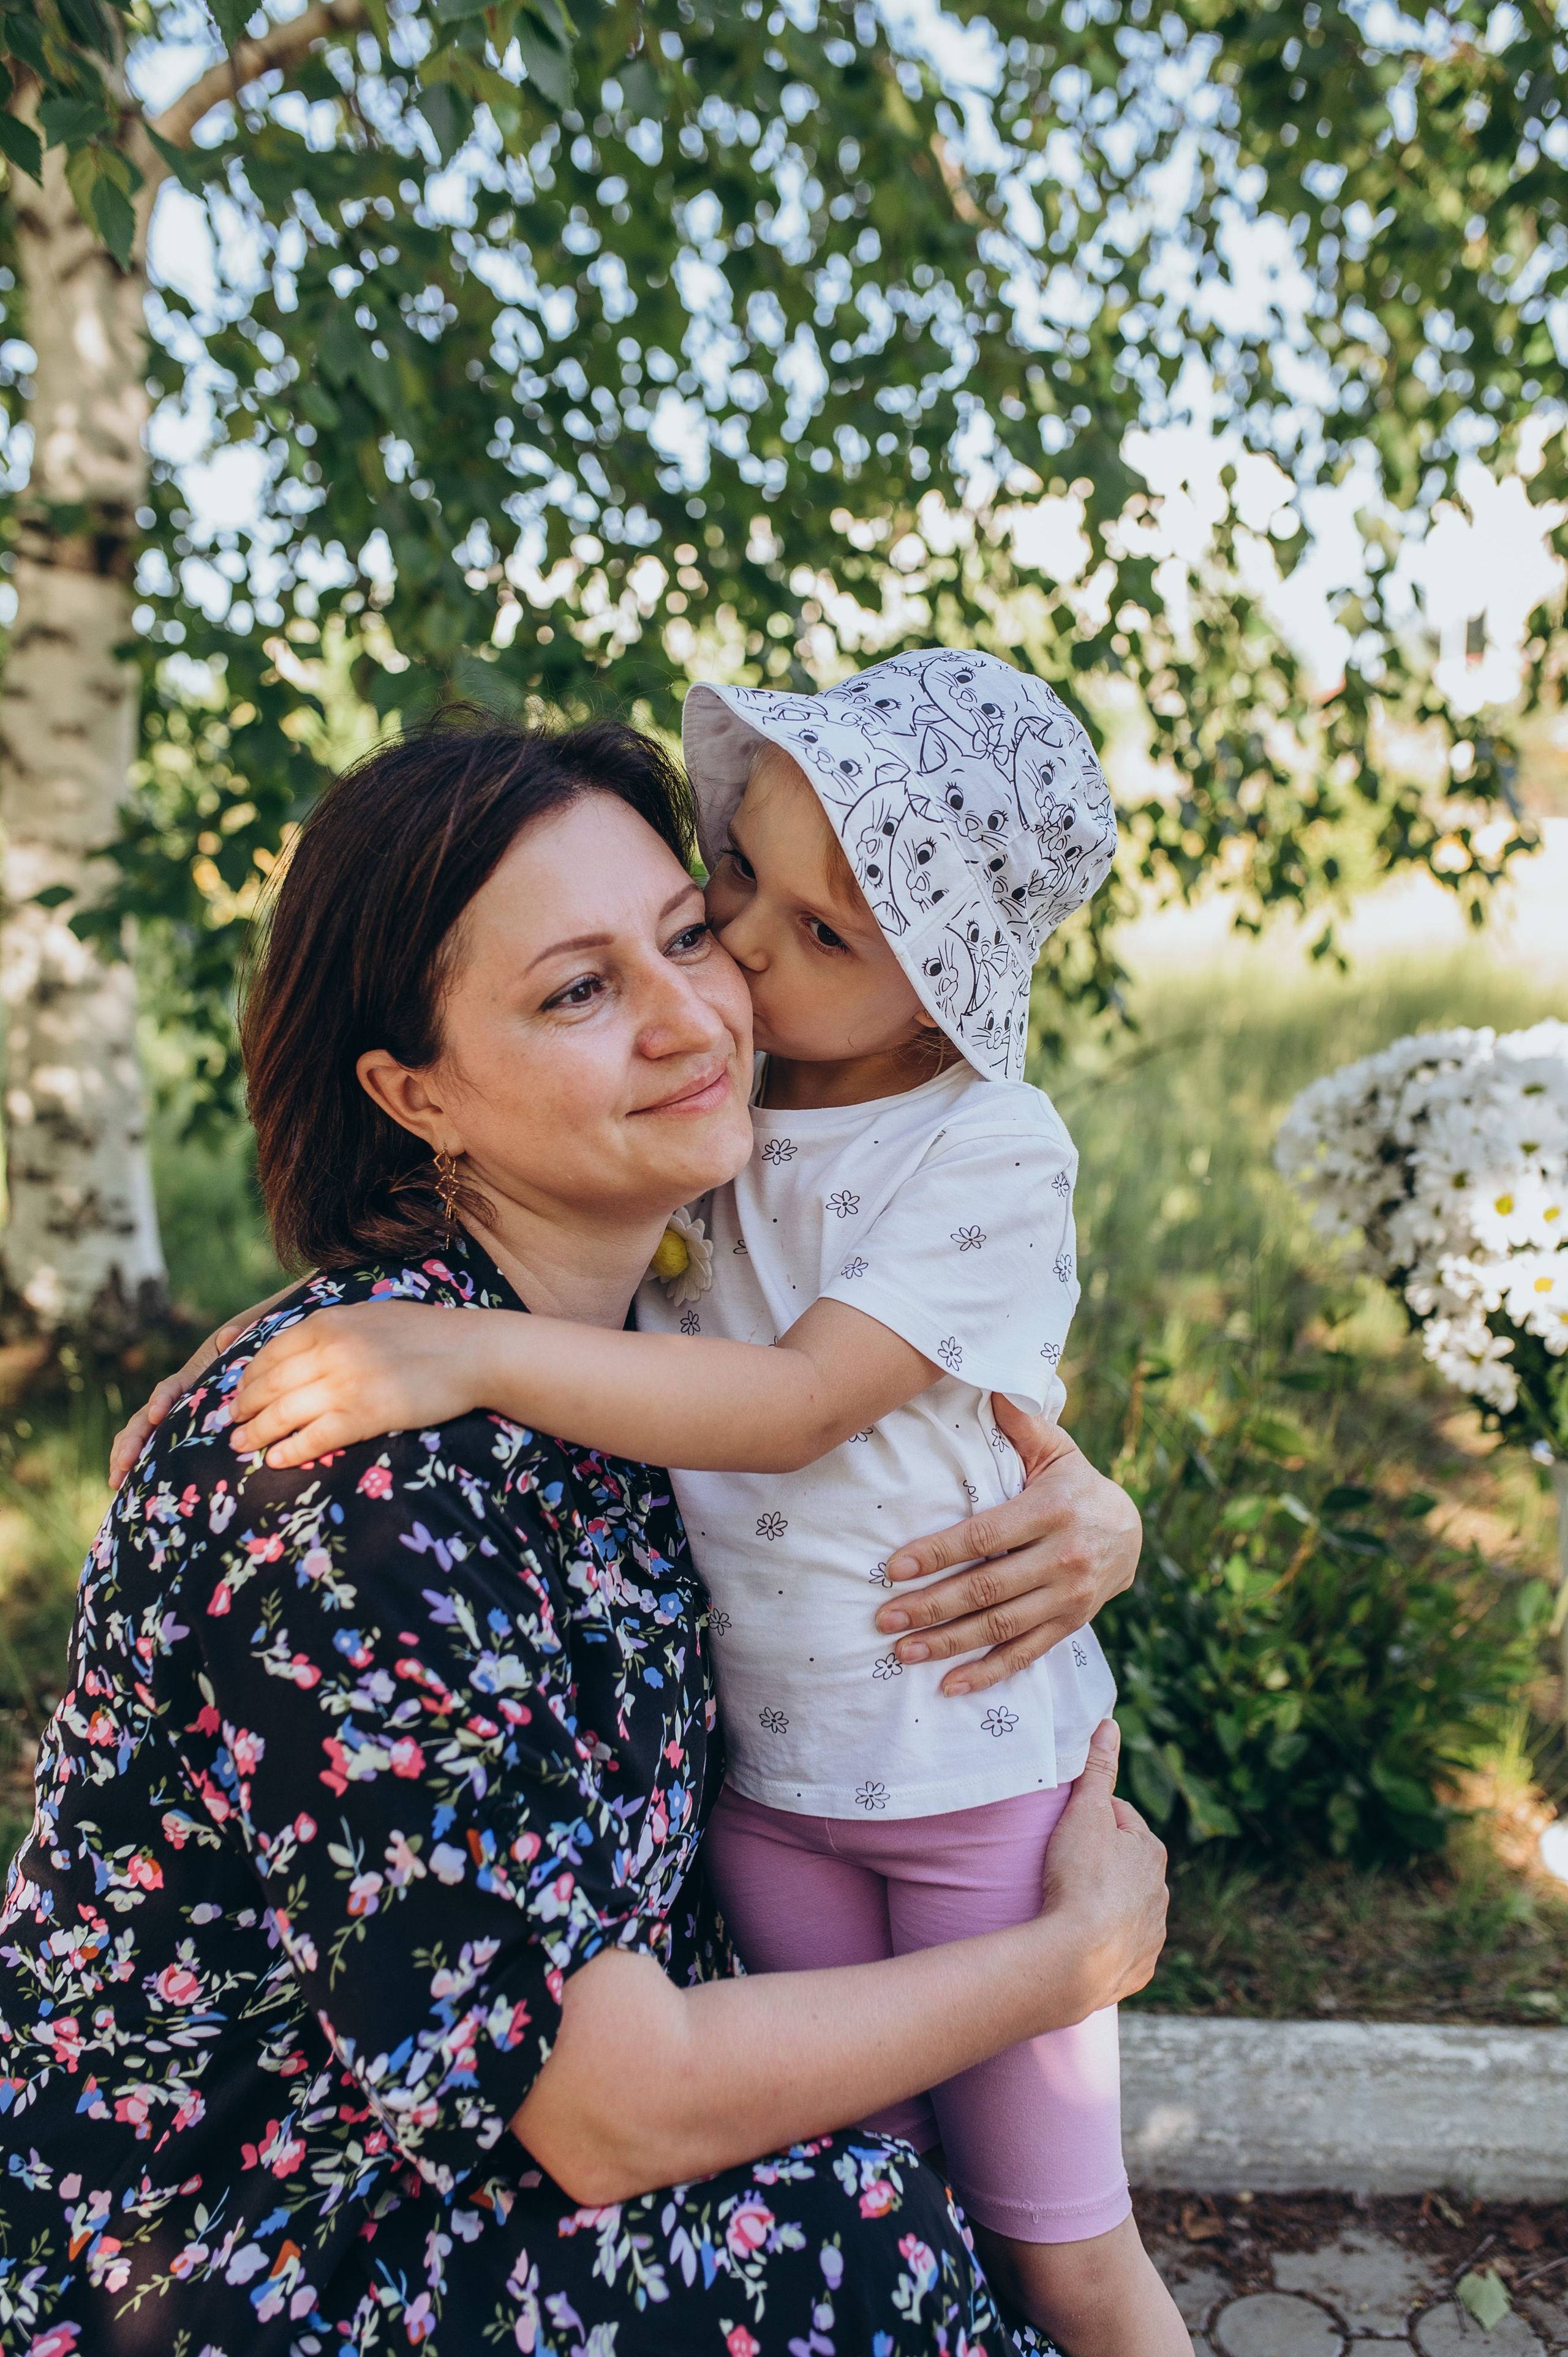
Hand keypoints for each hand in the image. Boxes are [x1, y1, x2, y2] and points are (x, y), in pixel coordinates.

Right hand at [107, 1284, 296, 1489]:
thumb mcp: (239, 1354)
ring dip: (124, 1456)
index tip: (158, 1415)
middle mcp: (171, 1402)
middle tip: (124, 1462)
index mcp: (187, 1381)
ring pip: (138, 1436)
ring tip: (115, 1480)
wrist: (242, 1373)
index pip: (169, 1389)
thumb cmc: (242, 1365)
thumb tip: (230, 1335)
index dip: (162, 1400)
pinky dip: (132, 1467)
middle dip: (131, 1441)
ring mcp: (167, 1422)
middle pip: (144, 1419)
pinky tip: (120, 1488)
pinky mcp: (168, 1439)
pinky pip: (147, 1452)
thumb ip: (234, 1347)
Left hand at [229, 1300, 476, 1463]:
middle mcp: (329, 1352)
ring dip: (256, 1434)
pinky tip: (277, 1459)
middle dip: (243, 1409)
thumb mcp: (367, 1315)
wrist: (471, 1352)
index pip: (269, 1354)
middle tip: (230, 1426)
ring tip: (242, 1446)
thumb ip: (330, 1329)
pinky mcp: (364, 1416)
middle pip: (268, 1387)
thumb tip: (295, 1350)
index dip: (247, 1379)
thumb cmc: (424, 1332)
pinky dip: (290, 1451)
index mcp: (326, 1322)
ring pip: (283, 1414)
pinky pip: (314, 1439)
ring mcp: (345, 1385)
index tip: (238, 1394)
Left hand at [874, 1400, 1140, 1694]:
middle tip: (883, 1617)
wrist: (1132, 1530)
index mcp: (1051, 1511)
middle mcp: (1062, 1559)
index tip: (893, 1568)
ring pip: (1000, 1627)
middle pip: (986, 1588)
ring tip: (902, 1652)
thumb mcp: (1056, 1449)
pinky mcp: (1070, 1626)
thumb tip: (991, 1382)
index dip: (937, 1553)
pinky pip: (1026, 1655)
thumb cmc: (1075, 1484)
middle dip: (931, 1606)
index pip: (984, 1536)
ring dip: (948, 1644)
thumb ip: (1022, 1422)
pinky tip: (949, 1686)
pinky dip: (988, 1673)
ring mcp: (1068, 1598)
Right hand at [1037, 1720, 1167, 2011]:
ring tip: (1071, 1905)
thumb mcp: (1085, 1813)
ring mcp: (1152, 1934)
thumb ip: (1097, 1770)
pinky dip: (1107, 1943)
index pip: (1122, 1819)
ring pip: (1129, 1908)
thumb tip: (1110, 1724)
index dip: (1094, 1817)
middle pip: (1129, 1865)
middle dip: (1104, 1861)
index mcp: (1151, 1851)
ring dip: (1108, 1903)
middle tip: (1064, 1864)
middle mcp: (1160, 1892)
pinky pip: (1124, 1949)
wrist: (1077, 1959)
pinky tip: (1083, 1941)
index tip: (1068, 1824)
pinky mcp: (1139, 1969)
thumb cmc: (1081, 1878)